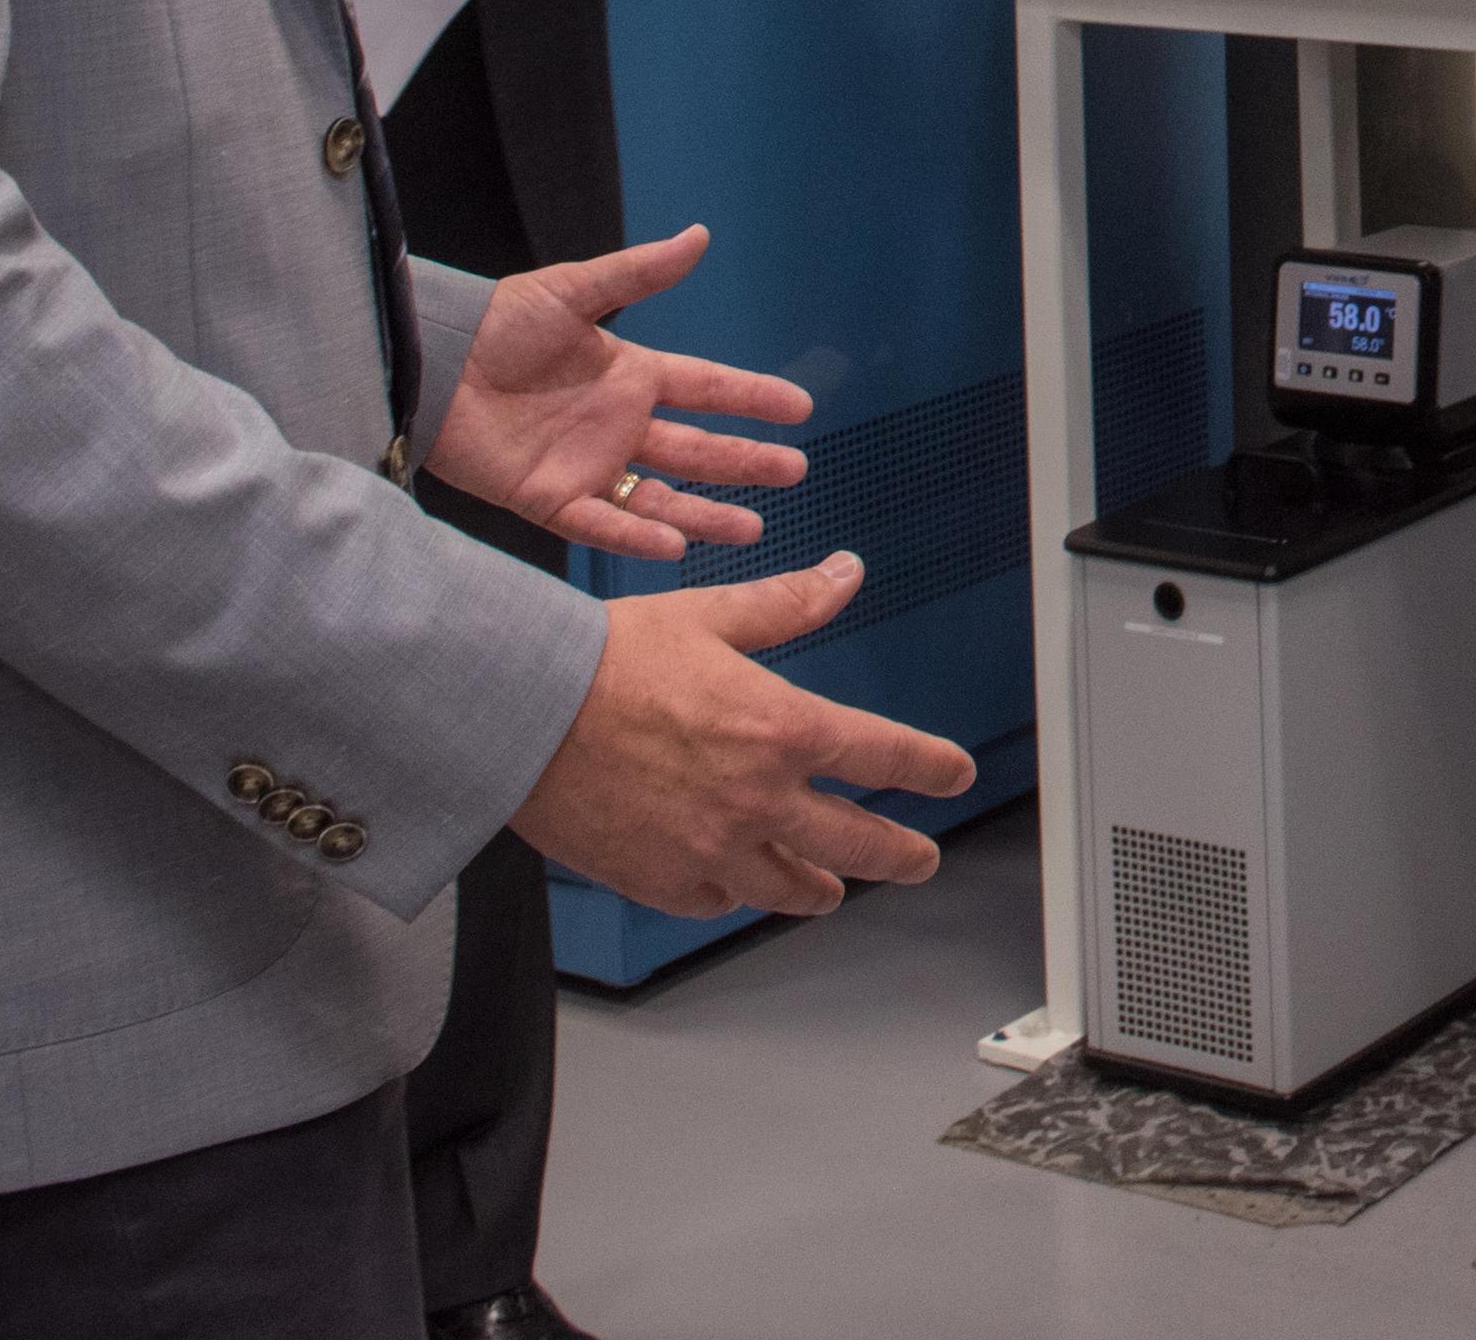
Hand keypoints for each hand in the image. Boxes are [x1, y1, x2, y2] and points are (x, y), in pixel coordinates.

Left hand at [438, 225, 810, 563]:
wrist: (431, 365)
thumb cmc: (497, 322)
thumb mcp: (572, 290)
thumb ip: (638, 272)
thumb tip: (699, 236)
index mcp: (629, 376)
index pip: (707, 389)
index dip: (752, 398)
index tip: (800, 407)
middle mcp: (617, 427)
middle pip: (697, 450)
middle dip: (746, 463)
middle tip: (795, 473)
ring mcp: (588, 467)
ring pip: (660, 498)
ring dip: (706, 515)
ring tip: (752, 530)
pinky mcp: (550, 500)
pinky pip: (603, 525)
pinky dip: (637, 538)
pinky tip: (675, 546)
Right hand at [510, 559, 981, 921]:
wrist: (521, 713)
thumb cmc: (605, 660)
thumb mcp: (708, 616)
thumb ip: (787, 605)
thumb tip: (844, 575)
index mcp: (781, 729)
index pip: (884, 757)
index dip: (931, 768)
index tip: (953, 775)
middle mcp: (757, 798)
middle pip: (857, 843)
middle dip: (899, 854)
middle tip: (920, 860)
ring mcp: (711, 848)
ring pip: (790, 888)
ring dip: (821, 888)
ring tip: (833, 890)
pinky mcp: (661, 880)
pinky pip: (718, 901)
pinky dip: (737, 895)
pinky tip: (741, 887)